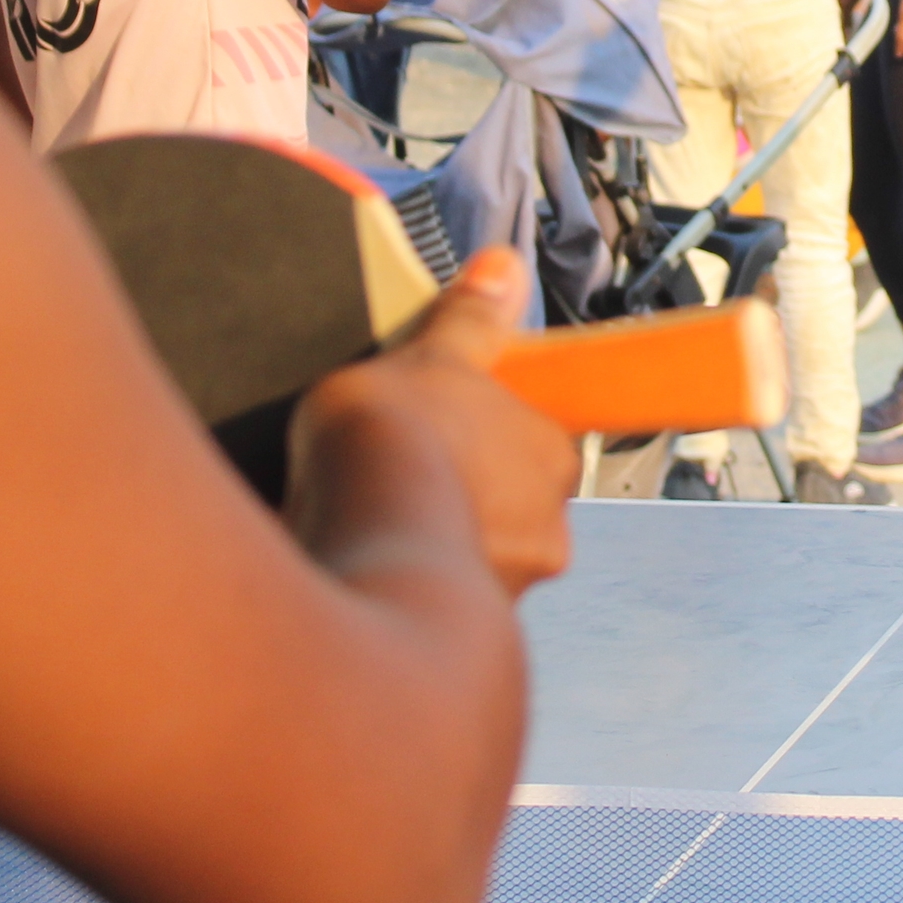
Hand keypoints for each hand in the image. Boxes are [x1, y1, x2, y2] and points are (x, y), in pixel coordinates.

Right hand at [290, 250, 573, 595]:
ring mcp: (506, 586)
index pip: (531, 444)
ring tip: (367, 525)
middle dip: (460, 496)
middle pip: (507, 506)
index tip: (440, 436)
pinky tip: (359, 567)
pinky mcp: (456, 633)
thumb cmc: (396, 439)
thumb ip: (468, 321)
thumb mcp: (428, 357)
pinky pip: (431, 601)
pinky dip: (402, 585)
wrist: (353, 539)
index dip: (481, 438)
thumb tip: (503, 269)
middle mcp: (546, 529)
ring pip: (473, 558)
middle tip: (397, 477)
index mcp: (549, 455)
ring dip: (431, 546)